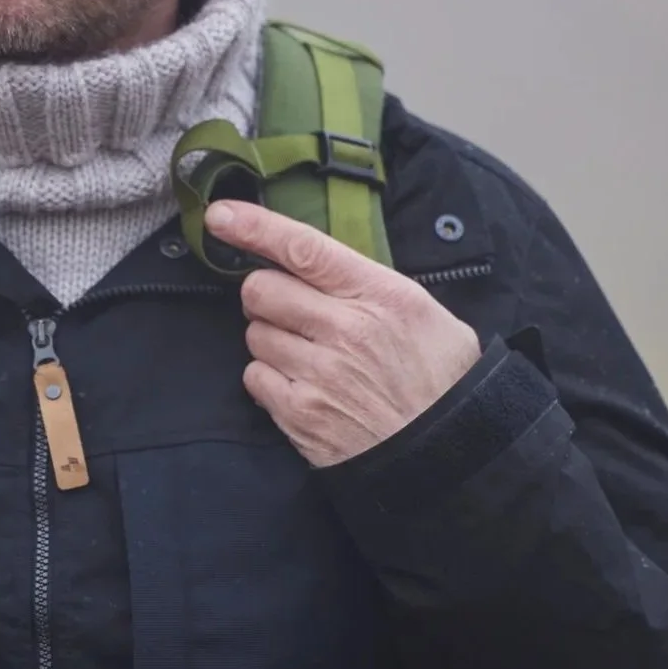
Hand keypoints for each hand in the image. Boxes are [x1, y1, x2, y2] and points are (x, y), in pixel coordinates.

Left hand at [212, 200, 481, 467]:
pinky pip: (254, 376)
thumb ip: (369, 284)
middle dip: (266, 295)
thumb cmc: (440, 379)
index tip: (220, 215)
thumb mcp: (422, 312)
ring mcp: (320, 374)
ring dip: (271, 338)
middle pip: (262, 289)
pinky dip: (269, 378)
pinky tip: (302, 384)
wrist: (447, 452)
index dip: (255, 227)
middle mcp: (347, 330)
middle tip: (291, 311)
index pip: (304, 248)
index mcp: (381, 295)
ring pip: (255, 333)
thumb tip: (318, 265)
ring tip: (309, 355)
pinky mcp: (301, 413)